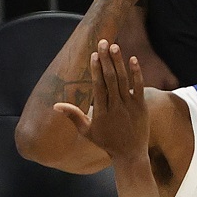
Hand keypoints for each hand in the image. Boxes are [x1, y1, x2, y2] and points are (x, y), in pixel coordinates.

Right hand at [54, 41, 148, 161]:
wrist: (130, 154)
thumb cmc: (106, 142)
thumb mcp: (87, 131)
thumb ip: (73, 116)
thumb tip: (55, 106)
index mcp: (102, 113)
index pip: (98, 87)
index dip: (96, 70)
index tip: (93, 55)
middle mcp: (116, 108)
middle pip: (111, 80)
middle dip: (106, 60)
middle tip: (103, 42)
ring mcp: (130, 106)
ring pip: (124, 81)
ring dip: (119, 62)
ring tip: (114, 46)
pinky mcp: (141, 106)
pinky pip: (139, 87)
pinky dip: (136, 73)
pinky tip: (132, 59)